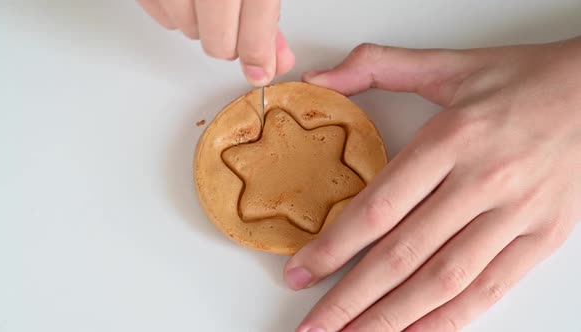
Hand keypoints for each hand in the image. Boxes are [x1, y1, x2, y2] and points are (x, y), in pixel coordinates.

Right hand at [136, 0, 293, 85]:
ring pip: (188, 32)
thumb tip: (277, 60)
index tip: (261, 69)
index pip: (256, 28)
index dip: (260, 55)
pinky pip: (162, 18)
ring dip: (201, 26)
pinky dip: (175, 14)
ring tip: (208, 2)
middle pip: (219, 43)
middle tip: (234, 24)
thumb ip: (267, 19)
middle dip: (230, 42)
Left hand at [285, 38, 580, 330]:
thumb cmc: (525, 80)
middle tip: (313, 327)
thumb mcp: (448, 64)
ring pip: (442, 281)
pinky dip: (449, 319)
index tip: (300, 273)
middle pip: (402, 255)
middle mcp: (480, 182)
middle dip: (350, 299)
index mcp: (452, 139)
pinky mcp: (543, 238)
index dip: (333, 247)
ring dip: (392, 319)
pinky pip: (490, 289)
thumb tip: (318, 78)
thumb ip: (376, 66)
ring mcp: (515, 215)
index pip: (378, 208)